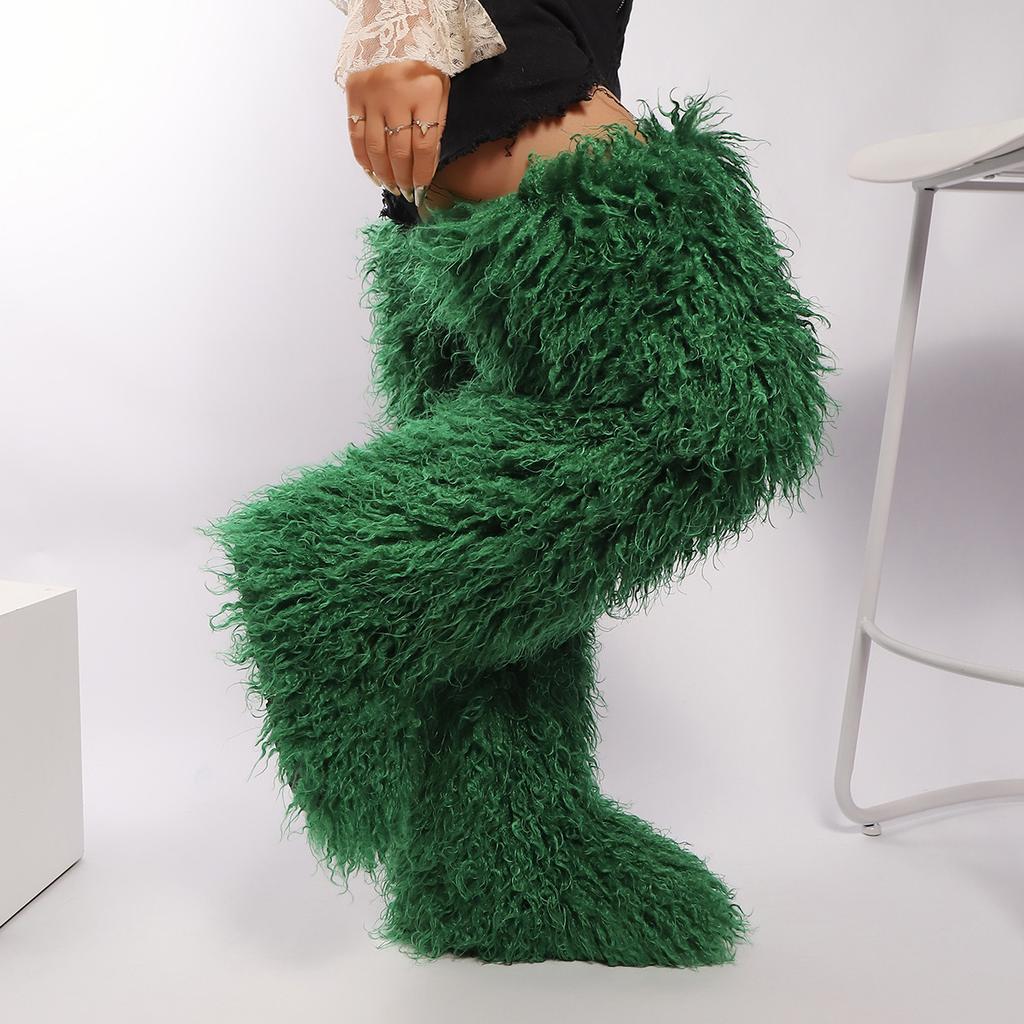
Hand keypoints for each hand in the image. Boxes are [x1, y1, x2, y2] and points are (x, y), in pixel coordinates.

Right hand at [346, 59, 448, 208]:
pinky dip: (363, 158)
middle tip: (406, 193)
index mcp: (427, 93)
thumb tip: (425, 164)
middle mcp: (398, 95)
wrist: (394, 23)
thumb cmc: (422, 59)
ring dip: (384, 173)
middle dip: (404, 178)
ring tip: (391, 186)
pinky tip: (371, 172)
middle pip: (400, 151)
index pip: (425, 146)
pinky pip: (356, 135)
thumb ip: (435, 122)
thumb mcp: (440, 87)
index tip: (422, 189)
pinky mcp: (353, 93)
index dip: (422, 173)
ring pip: (377, 148)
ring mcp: (373, 94)